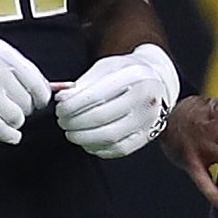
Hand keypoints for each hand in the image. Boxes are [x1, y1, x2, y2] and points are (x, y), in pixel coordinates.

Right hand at [0, 21, 51, 144]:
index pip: (38, 84)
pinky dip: (9, 135)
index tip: (40, 100)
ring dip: (17, 119)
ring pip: (16, 117)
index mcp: (7, 57)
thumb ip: (19, 64)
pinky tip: (13, 135)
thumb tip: (43, 85)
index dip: (42, 97)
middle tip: (19, 105)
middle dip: (27, 107)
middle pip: (27, 103)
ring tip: (10, 114)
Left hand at [55, 44, 180, 158]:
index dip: (72, 105)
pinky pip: (118, 149)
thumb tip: (63, 99)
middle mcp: (146, 99)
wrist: (157, 82)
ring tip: (71, 131)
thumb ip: (84, 83)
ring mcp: (148, 121)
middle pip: (101, 118)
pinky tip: (87, 140)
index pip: (96, 96)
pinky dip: (97, 147)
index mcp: (135, 76)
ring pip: (109, 137)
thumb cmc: (127, 73)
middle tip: (62, 120)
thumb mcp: (107, 67)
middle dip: (74, 122)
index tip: (60, 108)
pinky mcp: (146, 137)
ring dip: (83, 137)